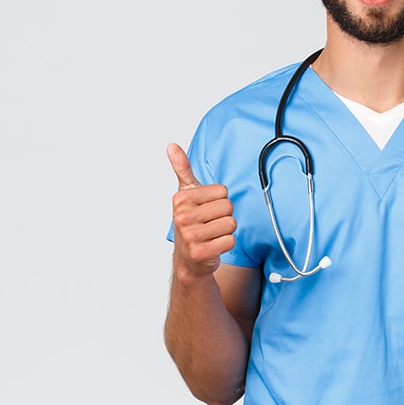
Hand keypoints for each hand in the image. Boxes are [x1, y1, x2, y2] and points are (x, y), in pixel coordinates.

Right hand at [167, 143, 236, 279]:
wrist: (188, 258)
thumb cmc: (191, 223)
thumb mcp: (186, 194)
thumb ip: (182, 169)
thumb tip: (172, 145)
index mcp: (181, 199)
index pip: (222, 191)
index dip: (219, 201)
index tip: (205, 210)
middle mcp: (182, 216)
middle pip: (228, 207)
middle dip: (224, 216)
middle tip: (210, 224)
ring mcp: (190, 236)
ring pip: (231, 224)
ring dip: (226, 231)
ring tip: (212, 235)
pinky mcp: (201, 252)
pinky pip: (230, 240)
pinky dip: (226, 244)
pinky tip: (213, 246)